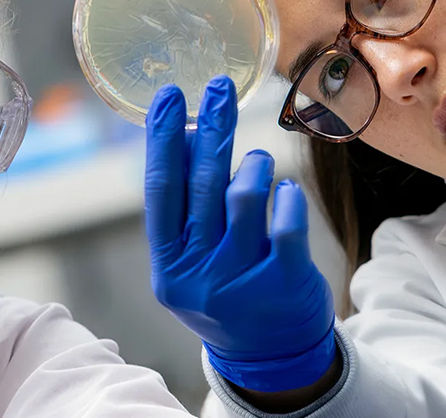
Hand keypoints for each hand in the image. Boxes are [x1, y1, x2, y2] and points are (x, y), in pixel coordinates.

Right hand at [144, 75, 336, 392]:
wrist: (271, 356)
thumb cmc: (228, 290)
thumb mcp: (193, 259)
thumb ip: (186, 208)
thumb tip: (184, 134)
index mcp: (169, 265)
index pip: (160, 191)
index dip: (162, 141)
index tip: (169, 96)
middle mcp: (198, 274)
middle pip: (202, 185)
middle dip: (211, 129)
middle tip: (220, 89)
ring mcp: (240, 281)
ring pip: (244, 197)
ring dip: (254, 166)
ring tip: (258, 162)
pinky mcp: (284, 282)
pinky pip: (285, 221)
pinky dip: (285, 196)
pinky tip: (284, 191)